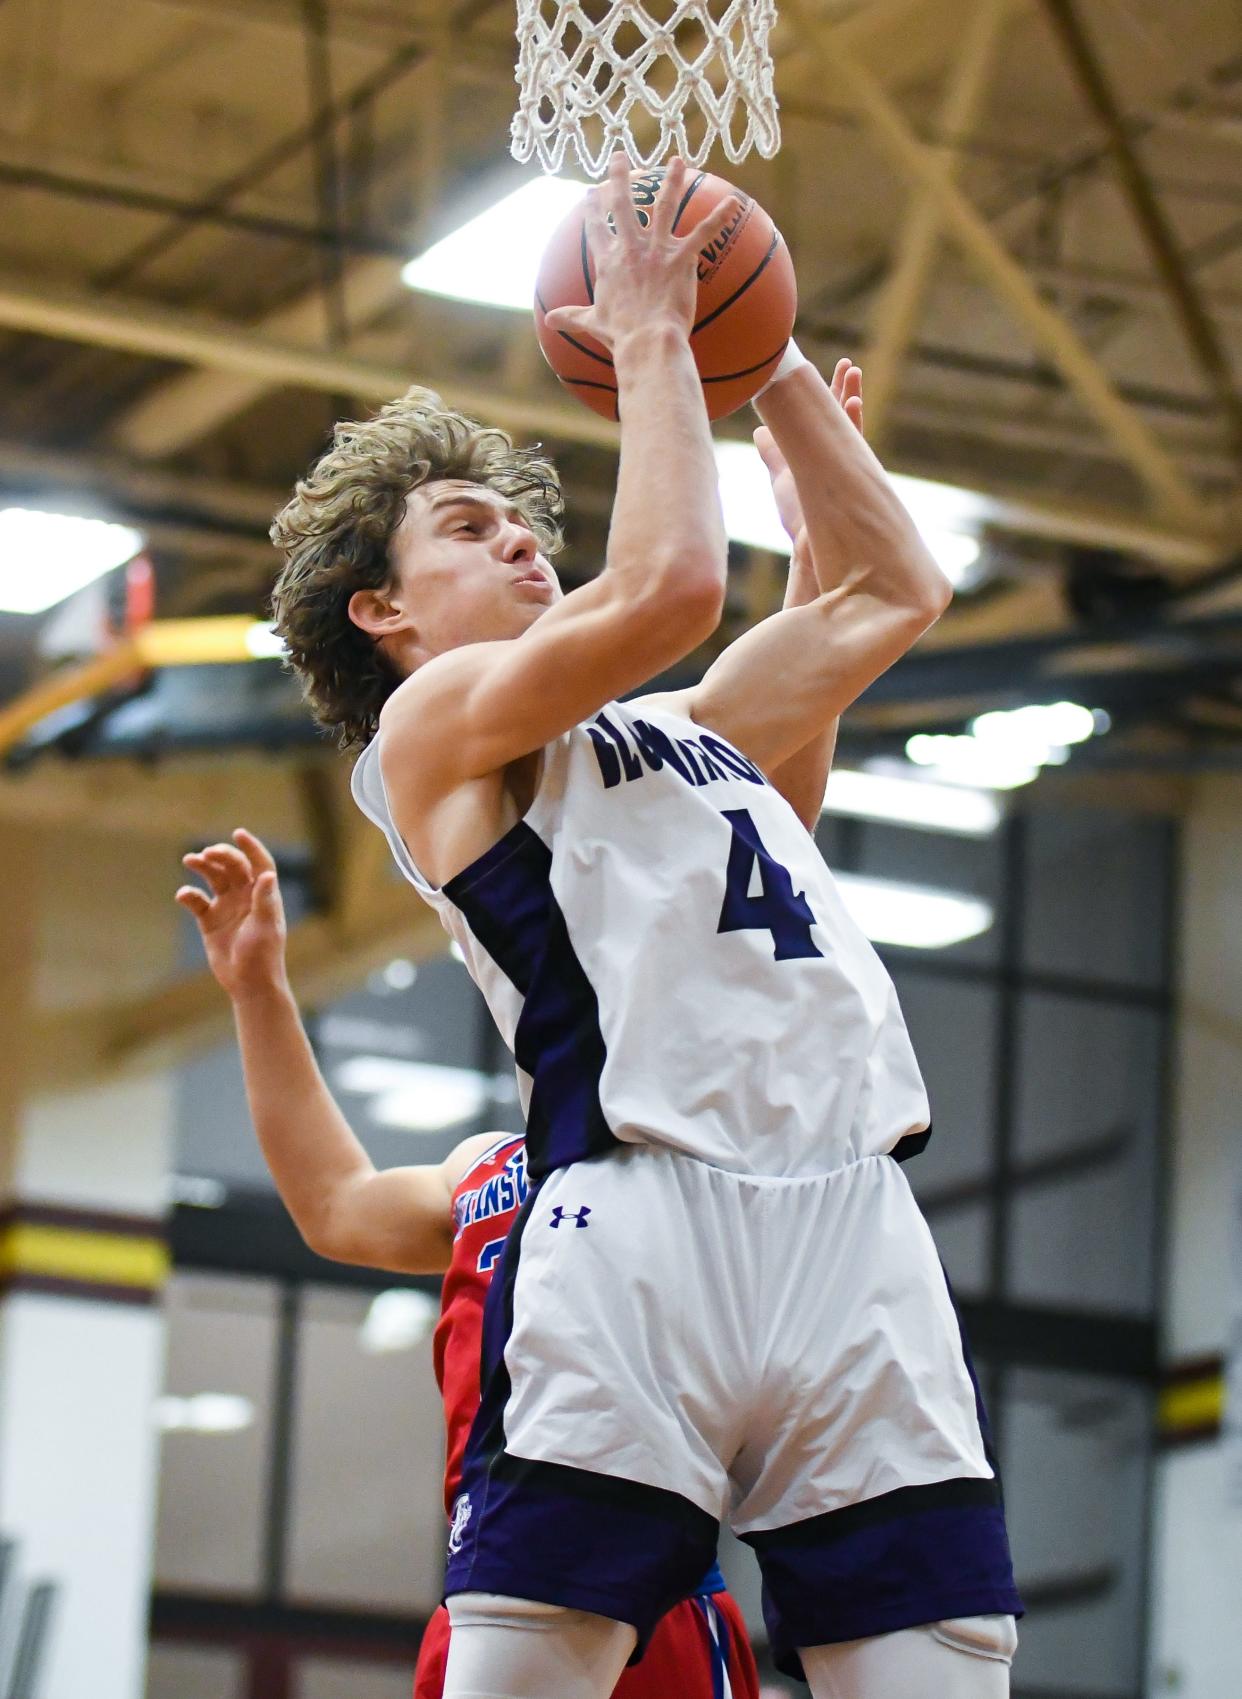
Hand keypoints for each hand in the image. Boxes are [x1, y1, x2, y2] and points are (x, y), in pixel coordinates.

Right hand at [176, 828, 288, 1000]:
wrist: (249, 983)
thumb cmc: (263, 956)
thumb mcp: (265, 927)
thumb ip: (264, 900)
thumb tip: (268, 874)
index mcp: (263, 895)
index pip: (260, 863)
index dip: (251, 847)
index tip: (238, 833)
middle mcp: (245, 897)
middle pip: (233, 867)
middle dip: (221, 856)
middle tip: (207, 853)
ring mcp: (227, 908)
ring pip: (214, 879)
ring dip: (203, 867)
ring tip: (190, 859)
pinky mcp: (210, 922)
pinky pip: (197, 902)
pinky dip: (189, 895)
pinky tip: (184, 895)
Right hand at [544, 154, 742, 353]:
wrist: (646, 341)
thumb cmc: (620, 336)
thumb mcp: (592, 323)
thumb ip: (572, 317)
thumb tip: (549, 320)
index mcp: (607, 262)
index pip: (596, 229)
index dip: (592, 209)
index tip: (590, 192)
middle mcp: (629, 248)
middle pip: (622, 205)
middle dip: (620, 178)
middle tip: (619, 157)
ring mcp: (656, 250)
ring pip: (664, 206)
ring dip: (671, 181)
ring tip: (677, 161)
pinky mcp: (680, 259)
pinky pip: (703, 233)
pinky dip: (720, 217)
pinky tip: (734, 202)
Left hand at [755, 358, 863, 549]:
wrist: (808, 545)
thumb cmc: (797, 515)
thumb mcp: (782, 475)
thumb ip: (774, 453)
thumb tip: (760, 431)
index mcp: (820, 451)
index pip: (826, 415)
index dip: (827, 393)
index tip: (828, 370)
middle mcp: (835, 454)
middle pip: (841, 414)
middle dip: (845, 389)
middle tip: (848, 364)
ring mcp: (844, 462)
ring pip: (850, 423)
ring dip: (852, 396)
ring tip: (854, 372)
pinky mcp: (850, 473)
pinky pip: (855, 444)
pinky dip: (854, 423)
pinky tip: (855, 404)